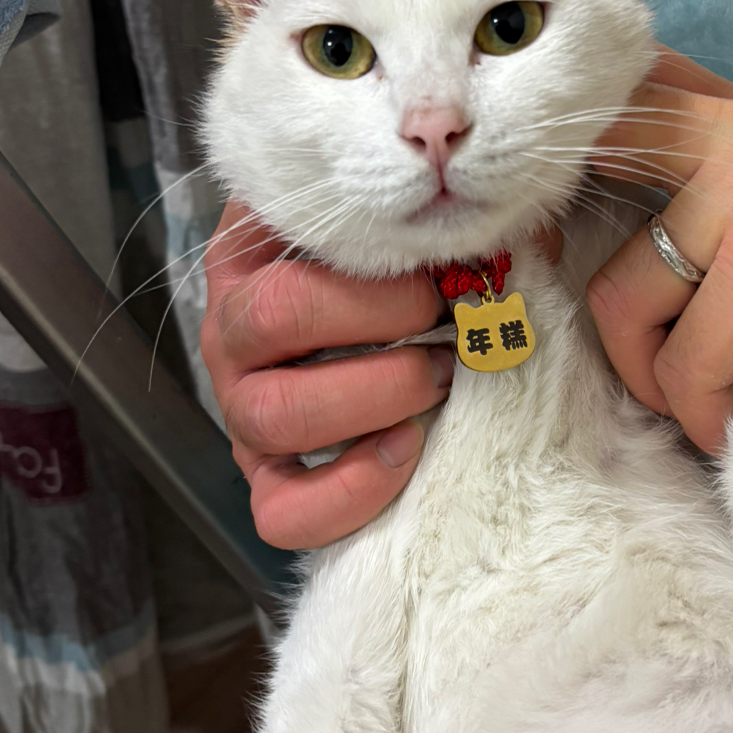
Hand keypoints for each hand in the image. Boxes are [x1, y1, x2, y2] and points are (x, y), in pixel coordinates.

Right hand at [202, 201, 450, 548]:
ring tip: (438, 385)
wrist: (410, 345)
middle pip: (269, 319)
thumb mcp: (420, 234)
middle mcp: (234, 331)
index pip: (283, 237)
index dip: (370, 272)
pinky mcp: (268, 481)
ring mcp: (243, 411)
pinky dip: (349, 490)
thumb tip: (499, 233)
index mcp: (257, 256)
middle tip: (445, 331)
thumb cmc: (414, 279)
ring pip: (270, 416)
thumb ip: (443, 222)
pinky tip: (407, 450)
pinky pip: (283, 510)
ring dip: (370, 399)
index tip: (438, 280)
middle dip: (376, 324)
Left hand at [587, 49, 732, 578]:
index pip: (619, 92)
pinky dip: (703, 413)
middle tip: (630, 343)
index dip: (561, 146)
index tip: (544, 217)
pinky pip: (684, 364)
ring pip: (622, 296)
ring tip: (705, 396)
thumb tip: (579, 229)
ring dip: (653, 374)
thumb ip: (705, 195)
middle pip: (589, 183)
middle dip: (587, 275)